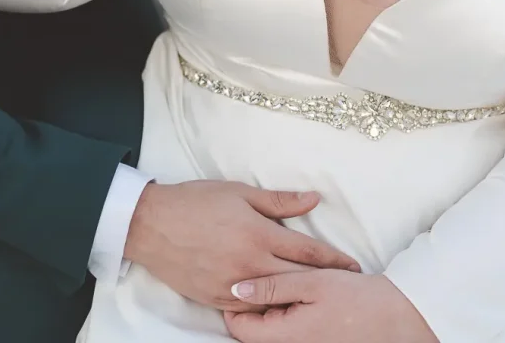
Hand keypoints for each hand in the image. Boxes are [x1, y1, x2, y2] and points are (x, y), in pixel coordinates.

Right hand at [124, 181, 360, 311]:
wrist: (153, 225)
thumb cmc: (196, 202)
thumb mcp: (239, 193)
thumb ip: (278, 200)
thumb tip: (313, 200)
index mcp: (259, 235)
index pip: (307, 251)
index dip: (333, 259)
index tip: (352, 265)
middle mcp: (251, 265)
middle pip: (299, 279)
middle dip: (325, 282)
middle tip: (346, 285)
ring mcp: (235, 287)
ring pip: (277, 300)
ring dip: (299, 299)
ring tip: (320, 301)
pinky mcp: (218, 301)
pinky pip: (252, 311)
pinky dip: (269, 309)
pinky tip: (281, 308)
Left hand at [225, 269, 438, 342]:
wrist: (394, 316)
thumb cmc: (354, 297)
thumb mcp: (312, 282)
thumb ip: (272, 286)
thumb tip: (236, 289)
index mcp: (286, 335)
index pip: (240, 329)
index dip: (233, 305)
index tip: (239, 278)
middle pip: (253, 330)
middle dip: (251, 305)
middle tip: (258, 276)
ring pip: (270, 330)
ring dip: (269, 308)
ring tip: (280, 281)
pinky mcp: (312, 342)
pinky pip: (287, 331)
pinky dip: (285, 313)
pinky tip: (296, 294)